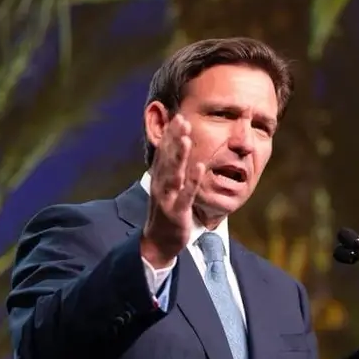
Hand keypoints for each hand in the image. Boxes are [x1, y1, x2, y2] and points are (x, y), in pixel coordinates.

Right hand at [141, 114, 204, 267]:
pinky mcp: (177, 212)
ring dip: (179, 155)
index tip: (177, 116)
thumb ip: (170, 169)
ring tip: (186, 138)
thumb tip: (175, 149)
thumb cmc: (165, 213)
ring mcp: (168, 198)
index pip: (164, 152)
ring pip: (174, 173)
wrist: (158, 243)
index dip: (170, 134)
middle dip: (174, 138)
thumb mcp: (166, 188)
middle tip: (181, 119)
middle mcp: (161, 185)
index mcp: (159, 179)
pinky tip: (199, 167)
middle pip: (167, 158)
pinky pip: (186, 194)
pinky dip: (192, 181)